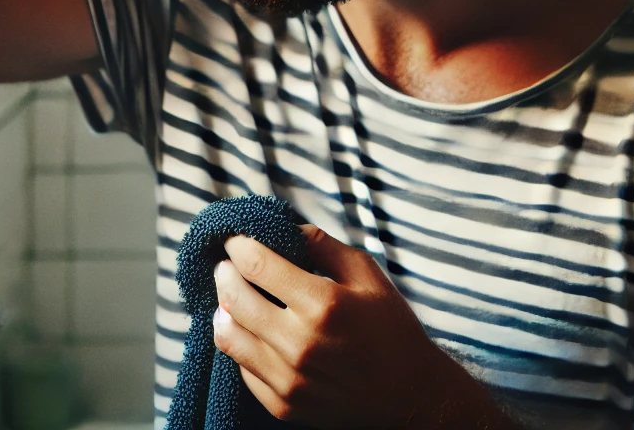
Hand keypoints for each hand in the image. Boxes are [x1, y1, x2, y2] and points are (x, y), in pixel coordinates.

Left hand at [212, 223, 455, 427]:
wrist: (411, 397)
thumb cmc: (391, 328)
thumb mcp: (367, 274)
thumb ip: (324, 246)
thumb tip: (286, 228)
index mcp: (323, 303)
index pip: (258, 264)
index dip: (238, 246)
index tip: (235, 239)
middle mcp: (300, 343)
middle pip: (235, 297)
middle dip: (224, 273)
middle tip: (226, 264)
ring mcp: (289, 379)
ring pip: (229, 336)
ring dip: (223, 309)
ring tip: (229, 296)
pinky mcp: (284, 405)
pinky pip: (242, 369)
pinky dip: (240, 345)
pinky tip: (249, 330)